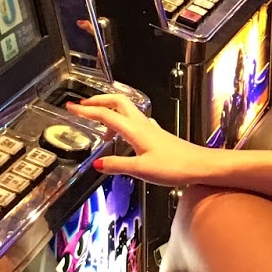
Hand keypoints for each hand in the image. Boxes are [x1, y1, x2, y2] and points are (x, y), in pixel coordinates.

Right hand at [69, 94, 216, 187]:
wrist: (200, 165)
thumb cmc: (175, 166)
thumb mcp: (141, 169)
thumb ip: (117, 165)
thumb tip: (97, 164)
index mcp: (135, 130)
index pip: (106, 114)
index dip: (86, 110)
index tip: (71, 107)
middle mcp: (142, 124)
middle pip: (117, 102)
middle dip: (98, 101)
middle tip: (83, 106)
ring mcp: (151, 128)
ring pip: (126, 110)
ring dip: (110, 112)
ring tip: (100, 127)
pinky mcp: (157, 135)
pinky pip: (135, 121)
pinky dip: (123, 123)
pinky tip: (124, 134)